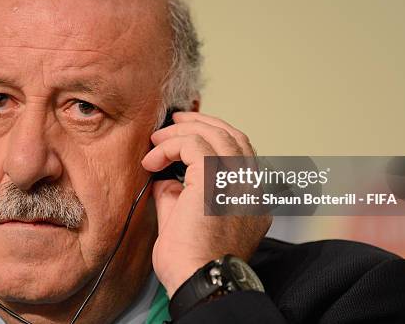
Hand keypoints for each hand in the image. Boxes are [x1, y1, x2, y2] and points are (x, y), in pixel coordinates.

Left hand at [142, 111, 271, 296]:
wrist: (198, 283)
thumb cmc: (191, 264)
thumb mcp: (186, 221)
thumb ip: (178, 194)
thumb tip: (165, 176)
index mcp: (250, 199)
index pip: (241, 153)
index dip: (214, 136)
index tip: (188, 133)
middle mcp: (251, 187)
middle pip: (233, 136)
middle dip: (202, 123)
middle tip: (176, 121)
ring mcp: (238, 182)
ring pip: (216, 134)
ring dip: (183, 130)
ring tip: (158, 137)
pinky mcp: (216, 181)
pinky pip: (193, 144)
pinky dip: (170, 145)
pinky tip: (153, 158)